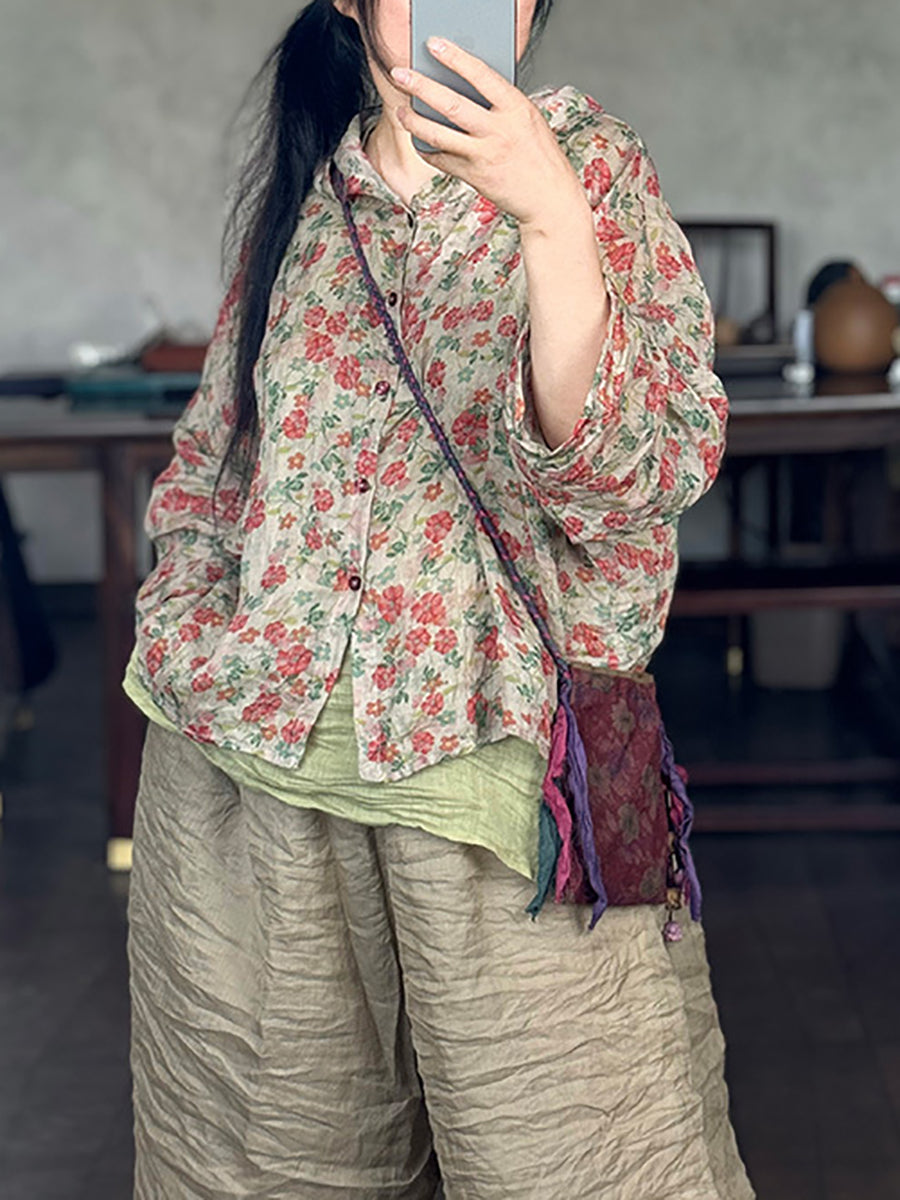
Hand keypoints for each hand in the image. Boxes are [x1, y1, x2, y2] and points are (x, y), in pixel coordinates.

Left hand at [390, 38, 585, 229]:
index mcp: (516, 108)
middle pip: (451, 103)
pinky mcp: (475, 177)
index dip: (454, 57)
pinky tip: (420, 142)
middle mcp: (499, 130)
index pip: (480, 75)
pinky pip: (443, 160)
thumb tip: (463, 89)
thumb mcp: (528, 120)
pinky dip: (428, 150)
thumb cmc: (540, 156)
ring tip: (401, 111)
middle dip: (420, 86)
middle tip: (399, 74)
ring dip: (414, 122)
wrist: (551, 199)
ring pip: (439, 134)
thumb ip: (500, 105)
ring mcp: (485, 154)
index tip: (433, 44)